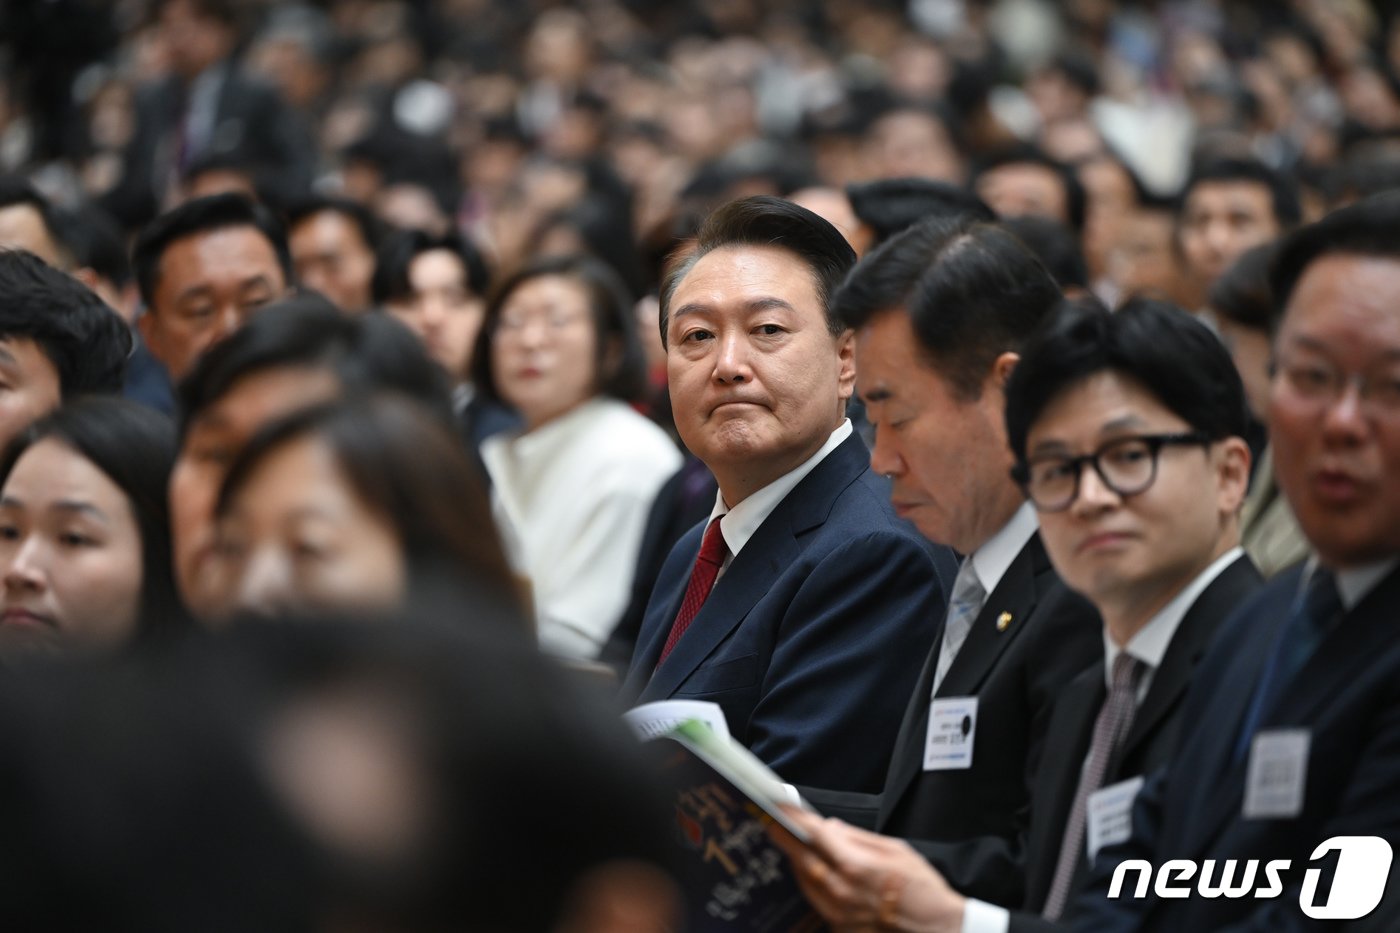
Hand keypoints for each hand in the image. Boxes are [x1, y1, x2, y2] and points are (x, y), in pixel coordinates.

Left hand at [768, 806, 966, 932]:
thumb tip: (832, 828)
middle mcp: (842, 890)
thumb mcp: (896, 849)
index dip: (795, 819)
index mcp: (855, 865)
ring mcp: (839, 912)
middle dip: (785, 839)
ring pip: (805, 881)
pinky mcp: (840, 926)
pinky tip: (811, 873)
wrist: (935, 927)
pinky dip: (811, 884)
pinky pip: (816, 901)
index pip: (815, 835)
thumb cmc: (921, 888)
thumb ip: (859, 837)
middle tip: (772, 824)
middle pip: (802, 858)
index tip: (781, 808)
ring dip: (796, 862)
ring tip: (791, 846)